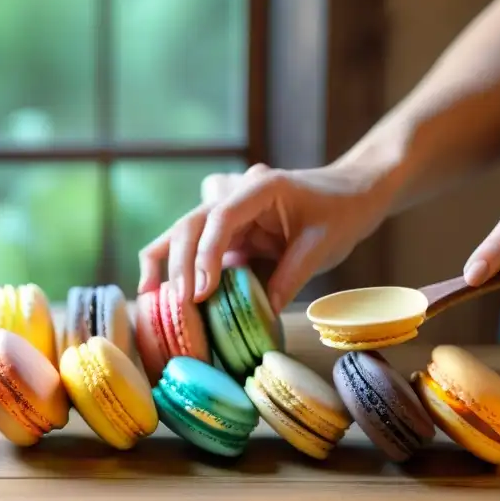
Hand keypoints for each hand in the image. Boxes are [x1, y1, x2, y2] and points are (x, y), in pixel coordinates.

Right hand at [137, 162, 392, 311]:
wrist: (351, 194)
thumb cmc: (341, 213)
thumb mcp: (322, 246)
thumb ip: (290, 277)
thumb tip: (263, 314)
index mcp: (260, 186)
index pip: (221, 217)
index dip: (206, 253)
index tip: (200, 289)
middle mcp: (235, 191)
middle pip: (193, 222)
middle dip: (181, 263)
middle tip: (181, 302)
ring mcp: (227, 207)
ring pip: (184, 230)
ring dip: (166, 260)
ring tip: (148, 294)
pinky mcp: (226, 227)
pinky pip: (194, 242)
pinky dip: (176, 262)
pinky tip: (158, 287)